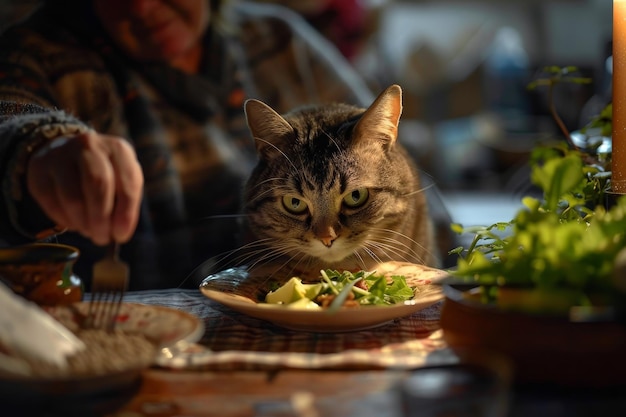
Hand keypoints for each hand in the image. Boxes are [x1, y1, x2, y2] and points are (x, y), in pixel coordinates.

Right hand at [26, 131, 143, 244]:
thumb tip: (119, 234)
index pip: (128, 183)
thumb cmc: (105, 173)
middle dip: (101, 219)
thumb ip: (125, 203)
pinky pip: (51, 201)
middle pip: (98, 185)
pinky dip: (64, 220)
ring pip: (72, 197)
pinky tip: (73, 223)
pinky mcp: (39, 168)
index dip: (126, 213)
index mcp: (118, 149)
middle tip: (102, 238)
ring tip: (89, 231)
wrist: (68, 153)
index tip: (121, 235)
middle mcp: (89, 145)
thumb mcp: (122, 180)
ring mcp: (61, 154)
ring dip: (83, 223)